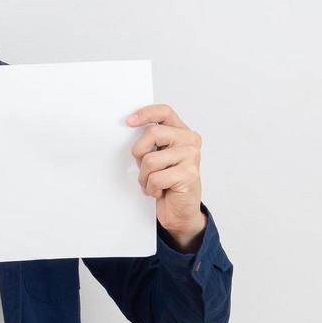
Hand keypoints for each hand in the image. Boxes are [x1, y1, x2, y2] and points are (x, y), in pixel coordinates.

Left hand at [125, 103, 205, 250]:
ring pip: (150, 159)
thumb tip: (130, 127)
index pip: (164, 112)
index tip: (129, 121)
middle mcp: (190, 141)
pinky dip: (151, 188)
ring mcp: (192, 157)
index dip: (146, 113)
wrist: (180, 210)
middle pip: (152, 133)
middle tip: (144, 167)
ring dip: (144, 176)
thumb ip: (151, 141)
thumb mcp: (157, 156)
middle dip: (139, 152)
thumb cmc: (166, 181)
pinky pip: (155, 178)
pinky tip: (160, 191)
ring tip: (153, 182)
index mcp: (182, 132)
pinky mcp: (188, 174)